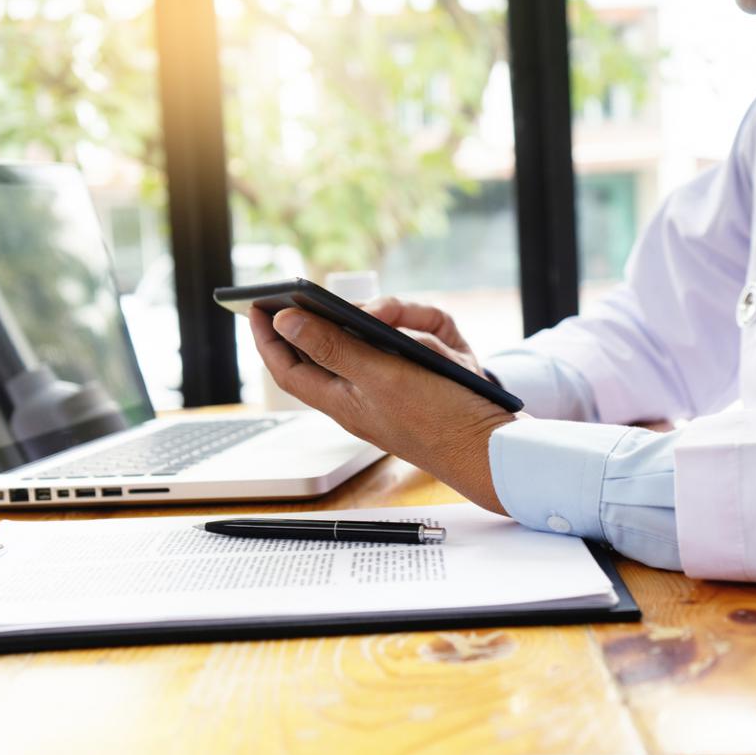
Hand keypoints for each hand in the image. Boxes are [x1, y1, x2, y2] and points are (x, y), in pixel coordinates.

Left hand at [250, 306, 516, 512]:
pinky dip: (431, 335)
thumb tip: (283, 322)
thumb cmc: (441, 421)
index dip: (269, 338)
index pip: (290, 367)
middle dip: (351, 318)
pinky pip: (421, 343)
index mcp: (342, 400)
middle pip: (339, 343)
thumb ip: (331, 347)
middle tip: (363, 308)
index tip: (255, 305)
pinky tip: (447, 349)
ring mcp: (398, 386)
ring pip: (385, 337)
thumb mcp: (381, 377)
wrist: (500, 449)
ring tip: (423, 336)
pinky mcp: (428, 380)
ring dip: (403, 325)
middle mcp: (365, 393)